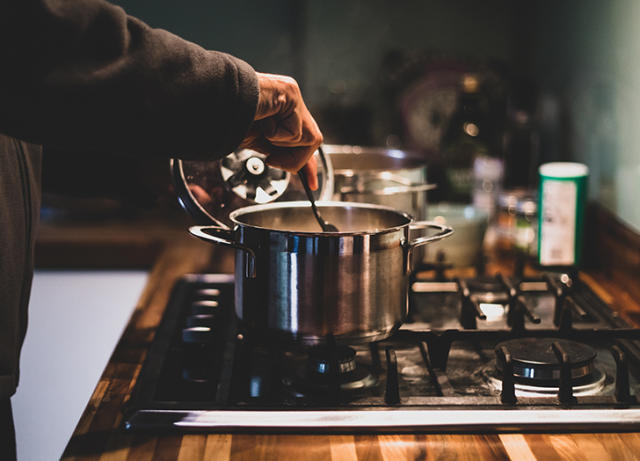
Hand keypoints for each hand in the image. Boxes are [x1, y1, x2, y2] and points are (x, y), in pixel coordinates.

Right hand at [239, 72, 322, 189]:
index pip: (305, 138)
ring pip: (310, 138)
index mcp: (284, 110)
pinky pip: (296, 131)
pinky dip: (278, 136)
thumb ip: (279, 152)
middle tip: (270, 159)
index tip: (312, 183)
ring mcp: (292, 95)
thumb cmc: (229, 121)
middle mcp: (291, 100)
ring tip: (264, 134)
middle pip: (312, 140)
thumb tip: (296, 168)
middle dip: (295, 159)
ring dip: (284, 146)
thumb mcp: (260, 143)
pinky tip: (263, 123)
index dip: (309, 163)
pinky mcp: (290, 93)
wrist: (215, 104)